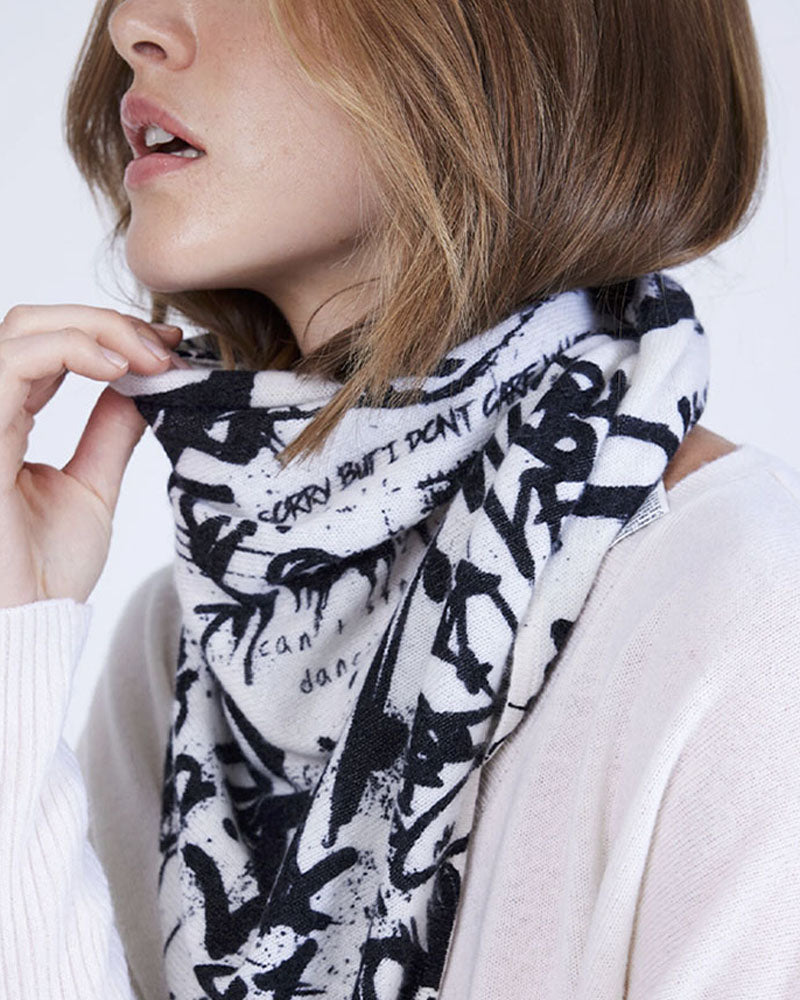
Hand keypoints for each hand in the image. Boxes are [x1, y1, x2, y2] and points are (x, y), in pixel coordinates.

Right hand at [0, 304, 184, 607]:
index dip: (108, 334)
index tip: (169, 347)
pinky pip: (10, 365)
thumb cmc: (43, 574)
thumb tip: (142, 385)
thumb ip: (108, 433)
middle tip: (166, 349)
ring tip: (151, 358)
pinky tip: (118, 369)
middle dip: (107, 323)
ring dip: (96, 329)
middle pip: (32, 323)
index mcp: (6, 420)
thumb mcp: (90, 490)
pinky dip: (69, 350)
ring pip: (22, 329)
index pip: (47, 345)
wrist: (26, 627)